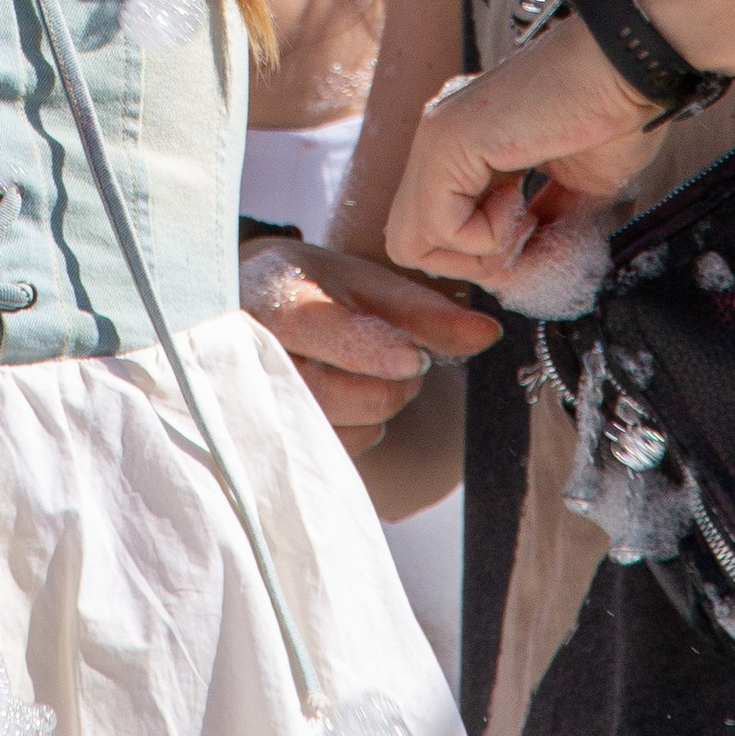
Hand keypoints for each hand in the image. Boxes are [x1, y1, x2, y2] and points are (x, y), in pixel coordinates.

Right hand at [241, 232, 499, 450]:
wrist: (244, 300)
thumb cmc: (315, 289)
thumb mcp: (366, 285)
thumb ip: (427, 313)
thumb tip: (490, 334)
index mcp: (275, 294)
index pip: (318, 329)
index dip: (370, 350)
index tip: (415, 360)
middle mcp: (246, 348)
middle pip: (328, 390)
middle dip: (386, 385)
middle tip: (409, 361)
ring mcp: (245, 397)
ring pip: (331, 427)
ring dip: (373, 409)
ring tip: (371, 374)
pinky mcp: (260, 435)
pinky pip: (326, 450)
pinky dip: (356, 431)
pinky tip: (348, 400)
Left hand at [385, 16, 670, 286]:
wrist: (630, 72)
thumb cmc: (614, 116)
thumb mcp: (573, 193)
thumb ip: (539, 231)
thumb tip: (521, 274)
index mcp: (465, 144)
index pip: (436, 228)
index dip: (482, 253)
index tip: (534, 231)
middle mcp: (440, 136)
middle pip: (411, 240)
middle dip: (472, 261)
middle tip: (525, 233)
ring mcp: (436, 135)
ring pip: (410, 241)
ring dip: (479, 251)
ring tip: (526, 213)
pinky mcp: (445, 140)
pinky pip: (437, 227)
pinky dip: (486, 236)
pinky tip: (521, 200)